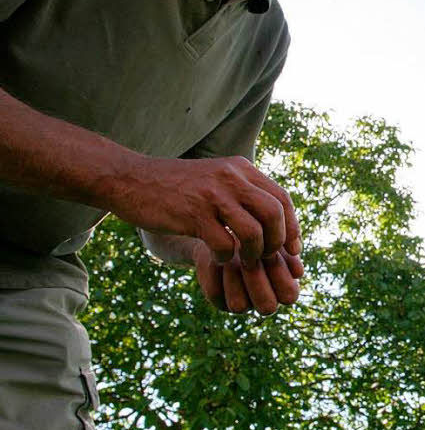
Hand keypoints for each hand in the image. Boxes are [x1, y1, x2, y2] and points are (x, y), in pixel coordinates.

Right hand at [106, 155, 301, 266]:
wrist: (128, 179)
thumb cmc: (175, 187)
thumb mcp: (215, 178)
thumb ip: (243, 192)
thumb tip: (275, 218)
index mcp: (241, 168)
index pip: (282, 198)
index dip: (292, 227)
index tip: (291, 250)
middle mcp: (231, 177)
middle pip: (274, 213)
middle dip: (277, 242)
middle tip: (266, 257)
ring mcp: (212, 194)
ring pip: (254, 231)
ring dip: (254, 253)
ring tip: (243, 261)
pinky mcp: (192, 213)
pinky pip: (224, 244)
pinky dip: (226, 258)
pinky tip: (217, 257)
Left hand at [192, 238, 304, 314]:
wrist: (229, 226)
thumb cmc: (261, 228)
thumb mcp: (275, 233)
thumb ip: (288, 249)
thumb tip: (297, 273)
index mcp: (286, 288)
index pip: (289, 294)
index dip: (280, 272)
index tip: (269, 250)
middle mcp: (264, 300)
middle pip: (267, 306)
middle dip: (258, 279)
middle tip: (249, 257)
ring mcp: (241, 302)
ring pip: (239, 305)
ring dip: (236, 276)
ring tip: (234, 253)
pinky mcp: (217, 298)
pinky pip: (215, 293)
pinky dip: (217, 272)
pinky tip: (219, 255)